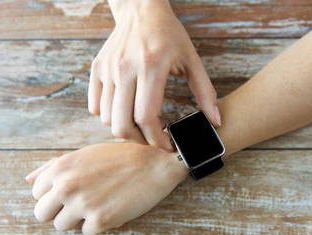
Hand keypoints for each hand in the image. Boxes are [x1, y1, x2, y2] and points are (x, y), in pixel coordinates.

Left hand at [25, 143, 187, 234]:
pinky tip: (112, 208)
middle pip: (41, 214)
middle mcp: (67, 186)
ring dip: (78, 219)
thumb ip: (53, 167)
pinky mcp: (101, 220)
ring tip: (97, 204)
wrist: (155, 164)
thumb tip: (29, 180)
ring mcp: (83, 204)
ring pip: (61, 226)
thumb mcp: (85, 154)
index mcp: (61, 168)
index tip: (71, 191)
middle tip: (79, 203)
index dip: (53, 194)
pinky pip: (87, 232)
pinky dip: (99, 224)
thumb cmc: (120, 157)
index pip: (36, 193)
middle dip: (58, 211)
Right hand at [88, 0, 220, 150]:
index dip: (157, 139)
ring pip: (107, 120)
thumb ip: (205, 92)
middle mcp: (124, 69)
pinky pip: (95, 107)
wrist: (141, 9)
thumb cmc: (169, 35)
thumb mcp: (192, 60)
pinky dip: (108, 117)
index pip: (146, 117)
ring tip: (141, 125)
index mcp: (150, 67)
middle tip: (153, 138)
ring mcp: (107, 70)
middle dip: (140, 141)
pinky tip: (125, 111)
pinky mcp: (97, 70)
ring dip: (125, 130)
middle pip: (122, 125)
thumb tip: (215, 121)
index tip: (168, 145)